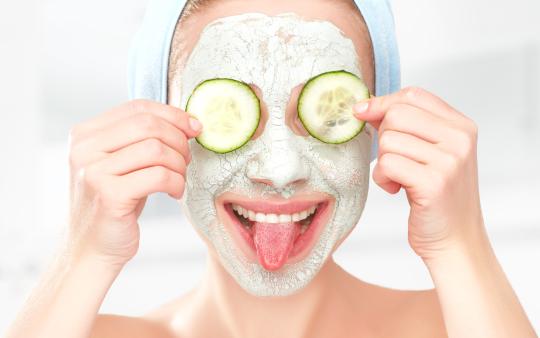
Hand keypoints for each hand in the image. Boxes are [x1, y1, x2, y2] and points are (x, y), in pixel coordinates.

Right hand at [66, 100, 201, 267]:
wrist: (92, 249)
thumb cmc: (115, 203)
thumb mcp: (121, 163)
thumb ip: (141, 138)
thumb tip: (187, 121)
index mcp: (86, 134)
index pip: (137, 107)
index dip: (172, 114)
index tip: (195, 127)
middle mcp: (84, 149)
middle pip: (149, 125)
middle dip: (179, 140)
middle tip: (186, 159)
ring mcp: (93, 171)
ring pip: (156, 149)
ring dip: (179, 164)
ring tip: (179, 178)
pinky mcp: (109, 195)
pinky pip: (159, 176)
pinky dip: (176, 183)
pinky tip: (174, 192)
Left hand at [353, 87, 484, 260]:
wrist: (455, 239)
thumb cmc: (436, 196)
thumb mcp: (429, 153)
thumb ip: (407, 127)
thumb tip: (366, 106)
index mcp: (461, 126)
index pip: (414, 95)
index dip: (383, 102)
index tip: (363, 112)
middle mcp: (460, 139)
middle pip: (397, 114)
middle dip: (383, 138)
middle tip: (394, 160)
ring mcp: (449, 160)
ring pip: (388, 140)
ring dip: (383, 163)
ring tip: (399, 179)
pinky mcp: (433, 182)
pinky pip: (387, 163)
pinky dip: (382, 178)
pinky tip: (396, 189)